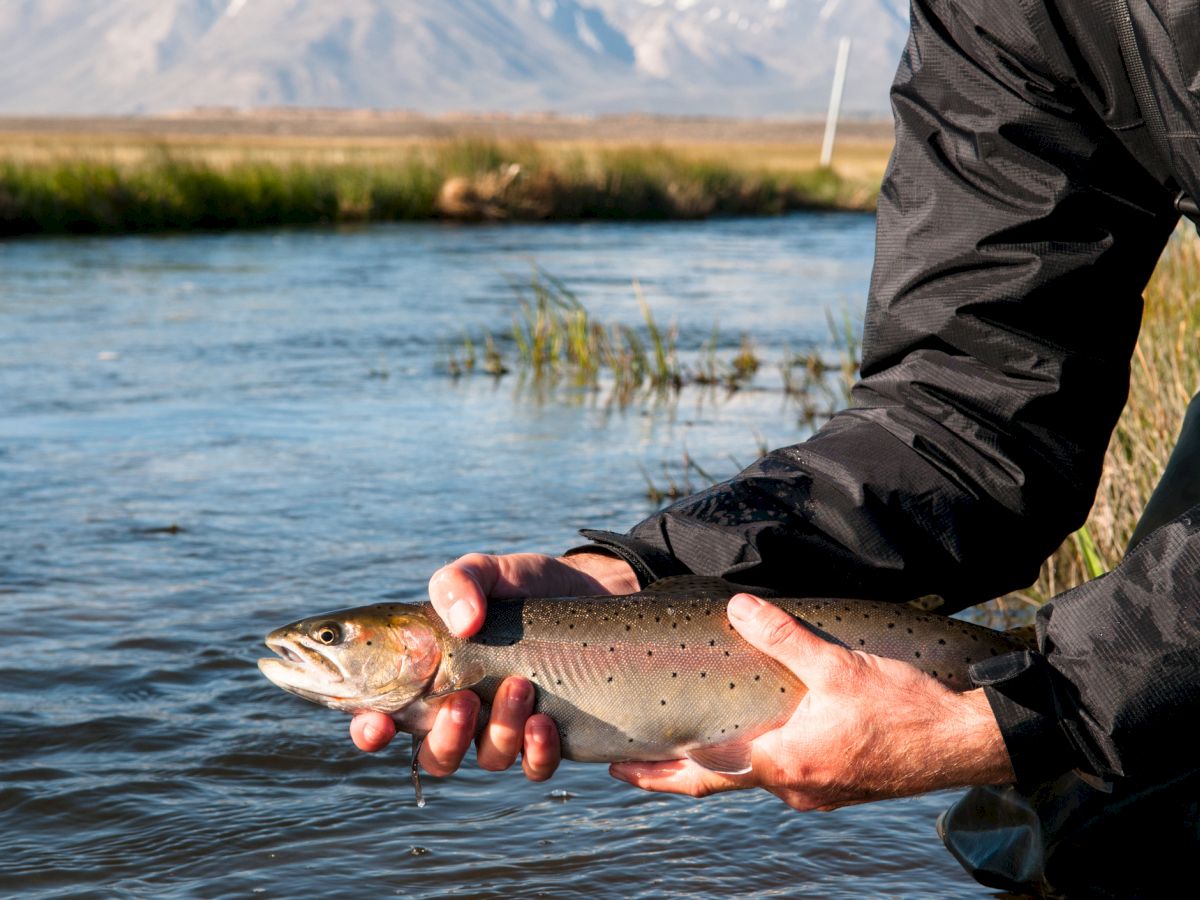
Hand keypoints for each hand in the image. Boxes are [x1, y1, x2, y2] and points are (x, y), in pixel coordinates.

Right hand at [350, 550, 638, 781]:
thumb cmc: (521, 584)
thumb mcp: (484, 569)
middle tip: (461, 701)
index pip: (382, 717)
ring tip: (519, 686)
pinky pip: (535, 767)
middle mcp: (461, 712)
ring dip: (499, 731)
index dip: (369, 731)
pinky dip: (536, 752)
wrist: (588, 588)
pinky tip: (544, 721)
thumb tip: (464, 622)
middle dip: (443, 738)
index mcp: (428, 678)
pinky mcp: (549, 737)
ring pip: (487, 759)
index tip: (375, 724)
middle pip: (435, 755)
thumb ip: (458, 583)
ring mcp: (505, 728)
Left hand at [610, 593, 1015, 809]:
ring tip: (688, 748)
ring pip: (754, 781)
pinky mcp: (841, 787)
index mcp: (785, 762)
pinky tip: (758, 743)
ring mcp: (819, 793)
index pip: (705, 772)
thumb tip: (737, 606)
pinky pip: (785, 778)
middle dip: (673, 777)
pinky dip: (757, 764)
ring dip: (717, 767)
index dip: (660, 770)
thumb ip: (783, 636)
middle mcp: (796, 788)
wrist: (965, 743)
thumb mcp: (838, 665)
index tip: (621, 768)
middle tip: (631, 770)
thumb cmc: (905, 708)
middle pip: (720, 784)